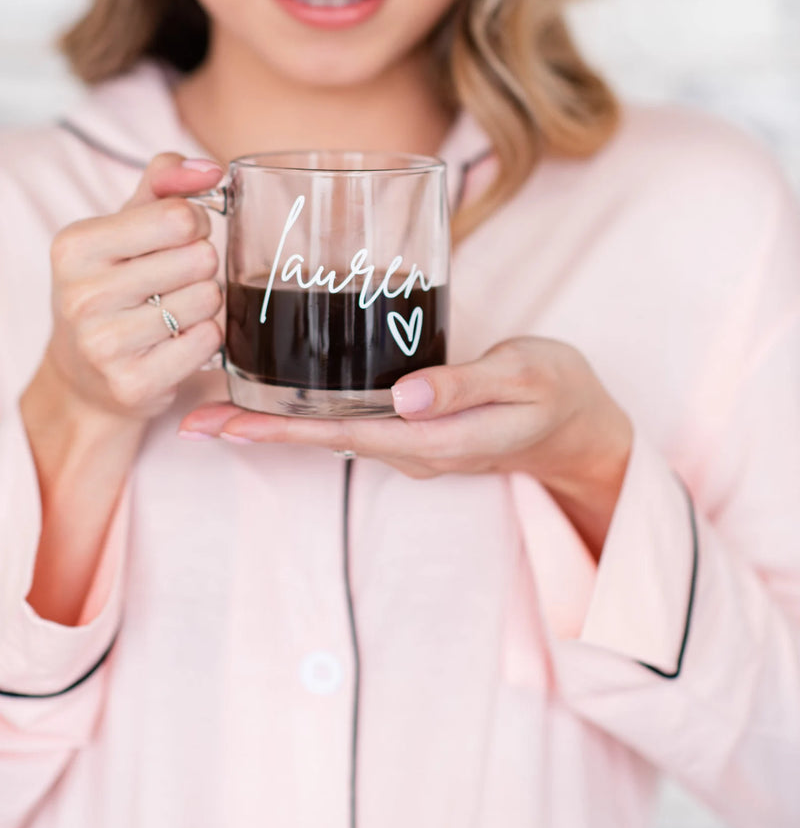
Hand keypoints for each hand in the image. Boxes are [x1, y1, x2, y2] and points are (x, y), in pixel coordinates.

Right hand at [42, 152, 225, 422]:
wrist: (83, 373)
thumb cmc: (113, 285)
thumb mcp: (123, 225)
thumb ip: (164, 181)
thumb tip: (209, 168)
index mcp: (76, 246)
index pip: (179, 217)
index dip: (196, 223)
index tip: (181, 236)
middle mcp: (82, 295)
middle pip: (200, 258)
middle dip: (202, 265)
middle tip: (177, 279)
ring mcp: (104, 345)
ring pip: (208, 300)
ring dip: (205, 302)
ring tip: (175, 309)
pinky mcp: (133, 383)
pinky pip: (208, 341)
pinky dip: (206, 337)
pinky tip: (179, 339)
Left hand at [180, 337, 632, 557]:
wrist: (583, 430)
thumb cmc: (559, 393)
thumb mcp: (525, 377)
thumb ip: (466, 386)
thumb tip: (404, 396)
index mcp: (438, 439)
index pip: (347, 435)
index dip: (286, 429)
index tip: (232, 423)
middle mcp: (416, 450)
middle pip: (325, 440)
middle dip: (260, 430)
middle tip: (195, 420)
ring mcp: (415, 446)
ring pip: (334, 434)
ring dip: (277, 424)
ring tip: (219, 410)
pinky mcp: (417, 432)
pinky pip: (353, 425)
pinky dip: (310, 414)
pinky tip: (283, 396)